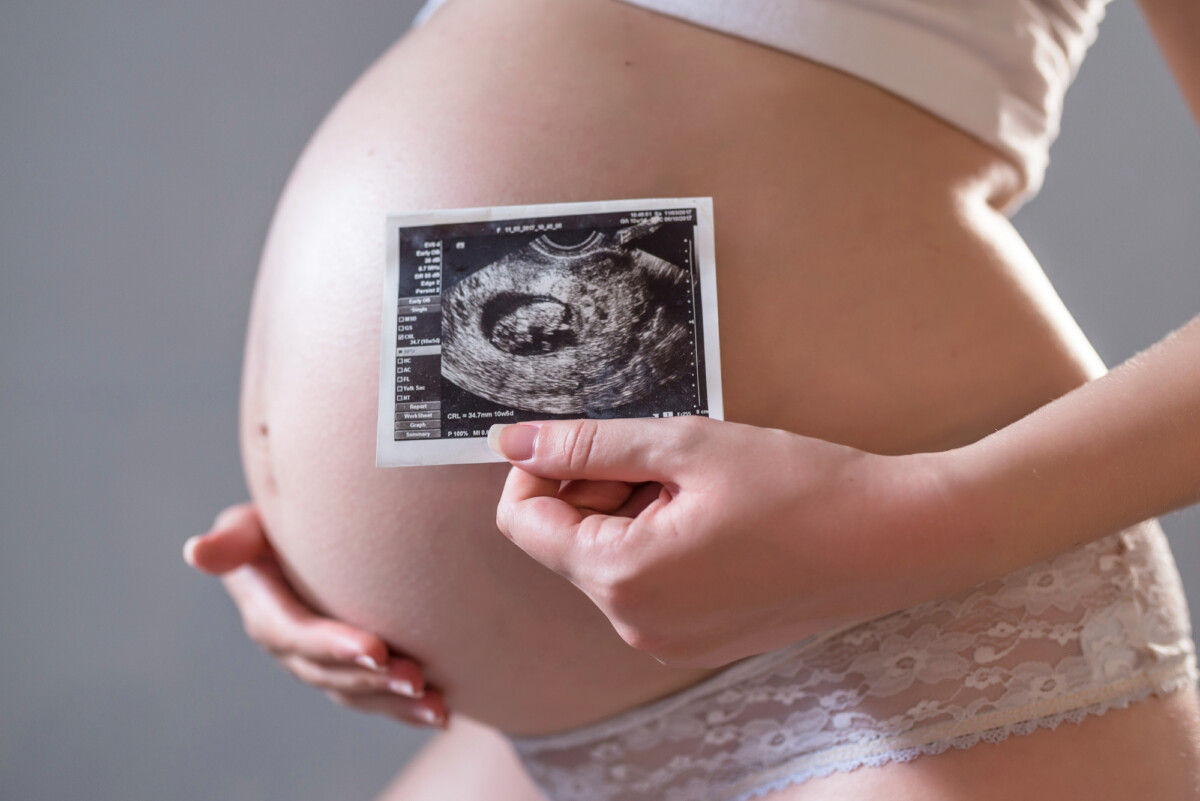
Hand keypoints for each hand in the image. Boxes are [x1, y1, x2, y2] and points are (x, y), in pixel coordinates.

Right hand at [184, 503, 447, 726]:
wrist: (305, 541)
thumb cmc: (275, 525)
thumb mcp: (247, 527)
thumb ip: (232, 540)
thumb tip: (196, 551)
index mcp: (266, 612)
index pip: (297, 635)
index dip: (333, 645)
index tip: (375, 647)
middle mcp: (292, 647)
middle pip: (330, 674)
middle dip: (373, 680)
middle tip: (414, 679)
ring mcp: (321, 663)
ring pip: (356, 692)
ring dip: (395, 703)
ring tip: (436, 706)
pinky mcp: (350, 667)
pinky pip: (375, 694)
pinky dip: (406, 707)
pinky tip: (442, 712)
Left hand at [492, 417, 954, 668]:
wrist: (896, 539)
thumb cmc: (801, 486)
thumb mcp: (685, 445)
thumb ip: (589, 444)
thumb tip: (511, 442)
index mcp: (623, 578)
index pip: (524, 521)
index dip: (542, 467)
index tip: (592, 436)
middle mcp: (634, 625)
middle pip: (565, 541)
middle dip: (597, 487)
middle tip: (667, 454)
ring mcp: (667, 641)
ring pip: (607, 559)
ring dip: (632, 510)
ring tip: (702, 484)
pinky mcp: (697, 640)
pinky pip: (645, 584)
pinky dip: (659, 541)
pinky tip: (716, 515)